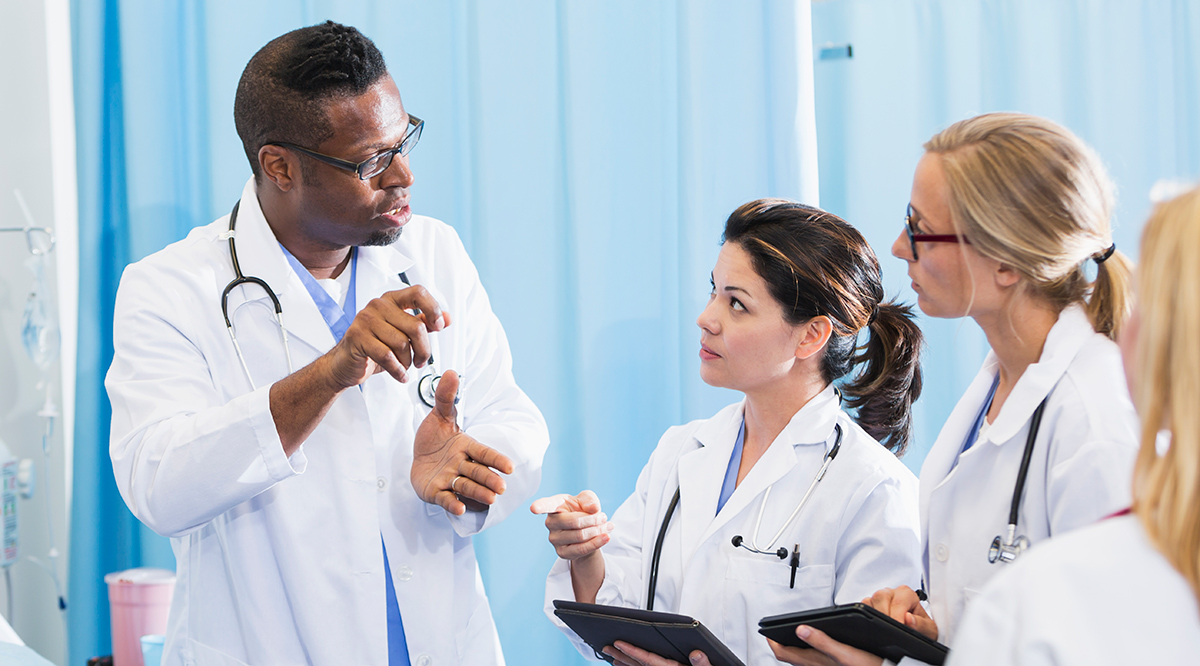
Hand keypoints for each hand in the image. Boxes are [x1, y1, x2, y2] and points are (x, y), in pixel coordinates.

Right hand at [325, 285, 452, 389]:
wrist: (346, 363)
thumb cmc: (375, 346)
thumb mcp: (402, 333)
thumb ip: (424, 323)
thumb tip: (447, 318)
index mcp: (391, 300)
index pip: (418, 293)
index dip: (433, 309)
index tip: (439, 326)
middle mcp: (378, 306)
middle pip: (415, 326)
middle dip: (423, 349)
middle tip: (421, 360)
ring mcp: (366, 320)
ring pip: (402, 343)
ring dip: (408, 361)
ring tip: (404, 366)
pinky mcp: (358, 338)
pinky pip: (387, 356)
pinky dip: (397, 370)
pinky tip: (399, 374)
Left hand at [411, 371, 513, 515]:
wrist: (418, 459)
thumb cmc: (434, 438)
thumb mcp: (439, 415)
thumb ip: (446, 397)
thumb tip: (452, 372)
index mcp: (466, 446)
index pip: (484, 453)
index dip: (496, 460)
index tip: (510, 467)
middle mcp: (461, 465)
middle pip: (477, 472)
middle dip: (490, 480)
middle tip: (502, 488)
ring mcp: (449, 480)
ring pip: (466, 486)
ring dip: (478, 493)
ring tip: (491, 499)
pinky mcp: (436, 493)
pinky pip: (446, 499)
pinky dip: (453, 504)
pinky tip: (460, 509)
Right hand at [529, 491, 612, 560]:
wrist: (586, 530)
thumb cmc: (583, 510)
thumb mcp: (588, 499)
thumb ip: (590, 499)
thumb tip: (592, 509)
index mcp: (554, 505)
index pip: (545, 505)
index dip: (539, 506)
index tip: (533, 508)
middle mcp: (550, 522)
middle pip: (575, 522)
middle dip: (593, 520)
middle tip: (603, 516)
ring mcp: (554, 539)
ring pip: (580, 536)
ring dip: (598, 531)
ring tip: (607, 525)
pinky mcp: (562, 553)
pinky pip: (582, 549)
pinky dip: (597, 543)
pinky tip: (606, 537)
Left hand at [603, 641, 710, 665]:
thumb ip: (702, 664)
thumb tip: (696, 654)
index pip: (650, 661)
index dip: (633, 651)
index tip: (619, 643)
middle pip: (640, 665)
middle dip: (622, 655)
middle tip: (605, 646)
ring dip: (624, 663)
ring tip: (611, 655)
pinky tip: (624, 665)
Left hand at [768, 626, 881, 665]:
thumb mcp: (844, 652)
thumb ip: (821, 641)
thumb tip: (799, 629)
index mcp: (815, 661)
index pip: (783, 653)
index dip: (773, 642)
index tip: (767, 631)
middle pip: (789, 656)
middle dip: (780, 644)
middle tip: (776, 632)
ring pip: (800, 659)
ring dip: (793, 648)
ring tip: (790, 636)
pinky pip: (812, 661)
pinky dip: (807, 652)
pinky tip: (813, 646)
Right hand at [862, 586, 937, 639]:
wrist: (916, 633)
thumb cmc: (922, 629)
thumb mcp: (929, 630)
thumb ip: (922, 625)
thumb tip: (909, 619)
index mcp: (907, 594)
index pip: (898, 601)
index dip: (897, 615)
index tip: (898, 626)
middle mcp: (891, 593)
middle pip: (880, 596)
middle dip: (884, 615)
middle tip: (888, 630)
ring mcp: (879, 599)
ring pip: (869, 600)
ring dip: (874, 616)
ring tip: (882, 629)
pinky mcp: (870, 606)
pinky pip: (862, 607)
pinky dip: (866, 616)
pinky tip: (874, 626)